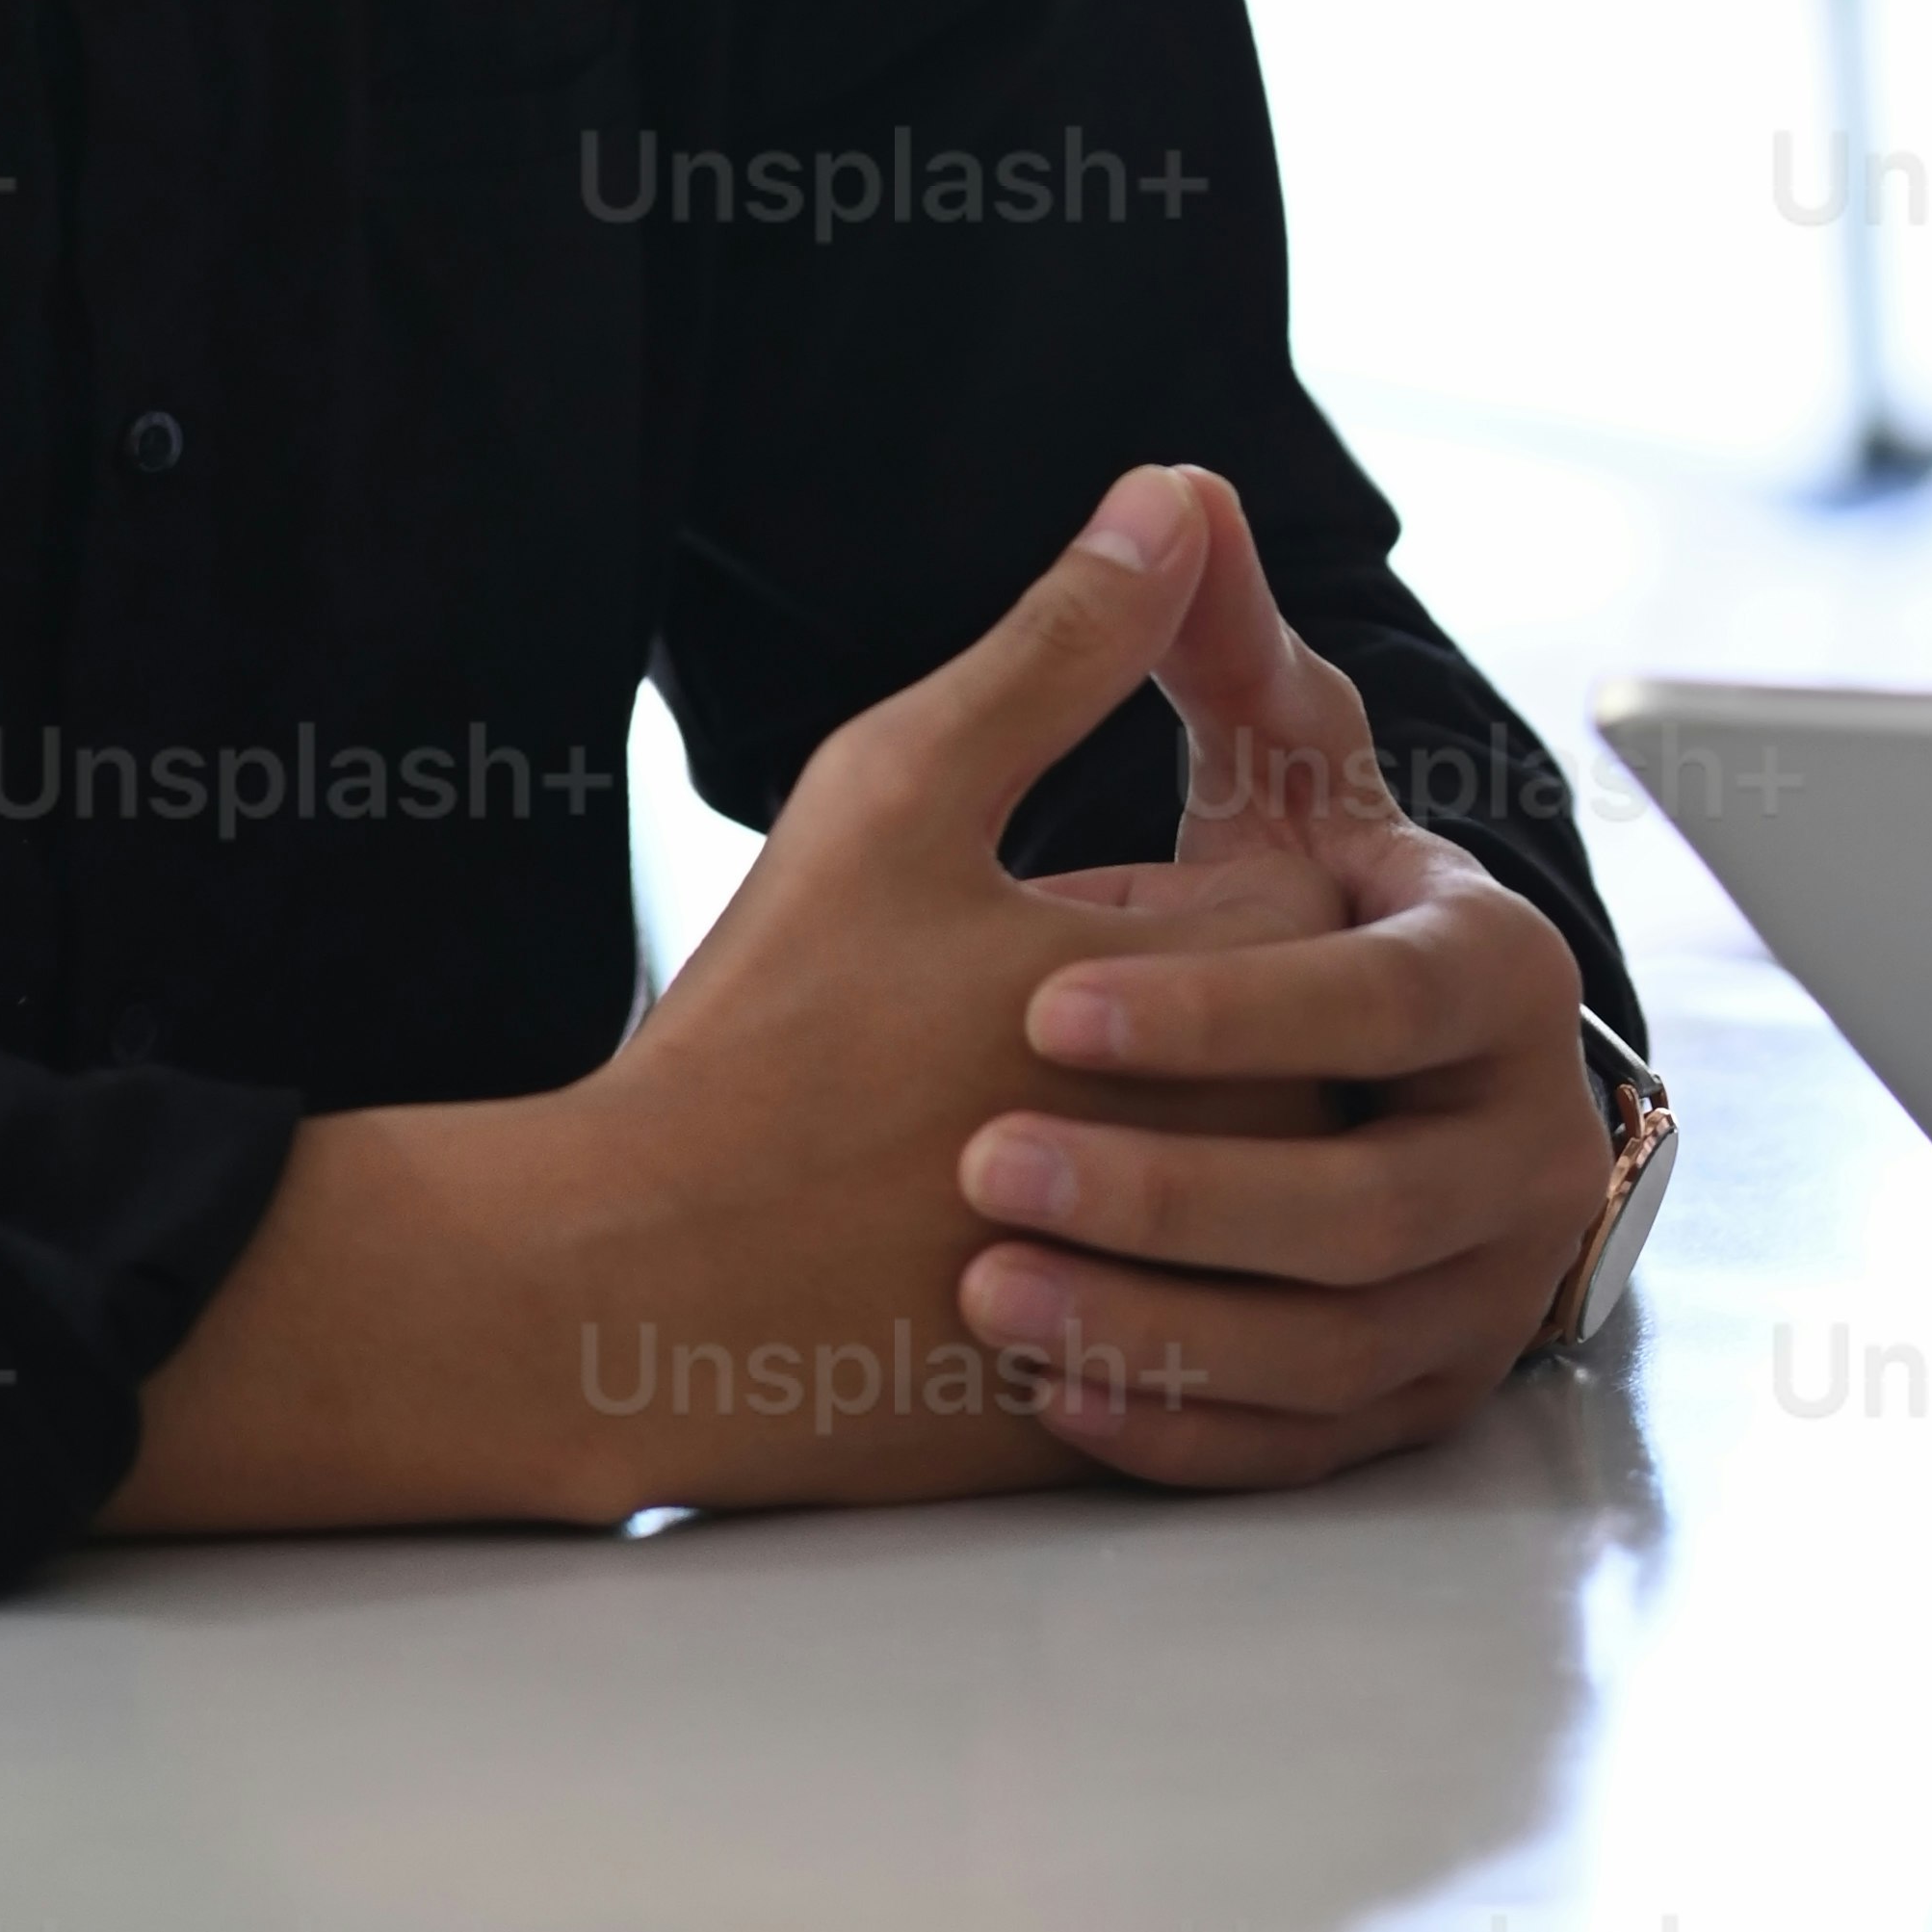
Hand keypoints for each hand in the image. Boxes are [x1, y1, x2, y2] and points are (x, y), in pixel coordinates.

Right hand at [118, 466, 1340, 1535]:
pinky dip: (1103, 1286)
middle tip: (985, 1044)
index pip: (1302, 891)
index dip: (1161, 890)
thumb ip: (1062, 643)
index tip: (1032, 924)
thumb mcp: (904, 788)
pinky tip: (958, 1257)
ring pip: (1240, 1188)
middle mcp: (1252, 1162)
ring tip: (961, 1150)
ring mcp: (1201, 1307)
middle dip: (1167, 1024)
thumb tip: (1175, 499)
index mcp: (1227, 992)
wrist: (629, 1293)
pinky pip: (1182, 1330)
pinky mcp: (1131, 1432)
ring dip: (1145, 1153)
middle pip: (1284, 1043)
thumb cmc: (764, 1035)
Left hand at [942, 465, 1624, 1489]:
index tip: (1043, 1000)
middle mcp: (1521, 1141)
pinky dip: (1172, 1418)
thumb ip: (1209, 644)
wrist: (1333, 1090)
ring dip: (1151, 1318)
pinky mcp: (1403, 1400)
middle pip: (1369, 1204)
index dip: (1224, 1003)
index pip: (1392, 997)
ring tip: (983, 1278)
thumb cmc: (1270, 909)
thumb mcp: (1252, 774)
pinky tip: (1041, 1370)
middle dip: (1170, 1187)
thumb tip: (1171, 488)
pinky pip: (1297, 1440)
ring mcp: (1474, 1289)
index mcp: (1502, 975)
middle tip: (984, 1160)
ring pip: (1330, 1345)